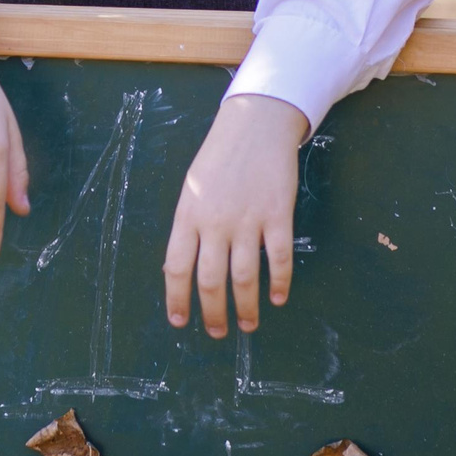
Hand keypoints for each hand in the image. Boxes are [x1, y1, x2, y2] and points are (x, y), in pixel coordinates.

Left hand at [163, 94, 309, 337]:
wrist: (255, 124)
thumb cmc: (220, 158)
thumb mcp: (192, 189)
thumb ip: (189, 227)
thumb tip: (182, 269)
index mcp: (188, 215)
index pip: (176, 267)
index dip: (177, 299)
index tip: (180, 321)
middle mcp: (215, 221)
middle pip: (210, 280)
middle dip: (213, 314)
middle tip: (218, 332)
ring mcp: (248, 219)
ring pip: (245, 277)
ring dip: (246, 308)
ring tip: (249, 325)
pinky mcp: (278, 214)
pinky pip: (279, 258)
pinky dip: (280, 282)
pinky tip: (278, 297)